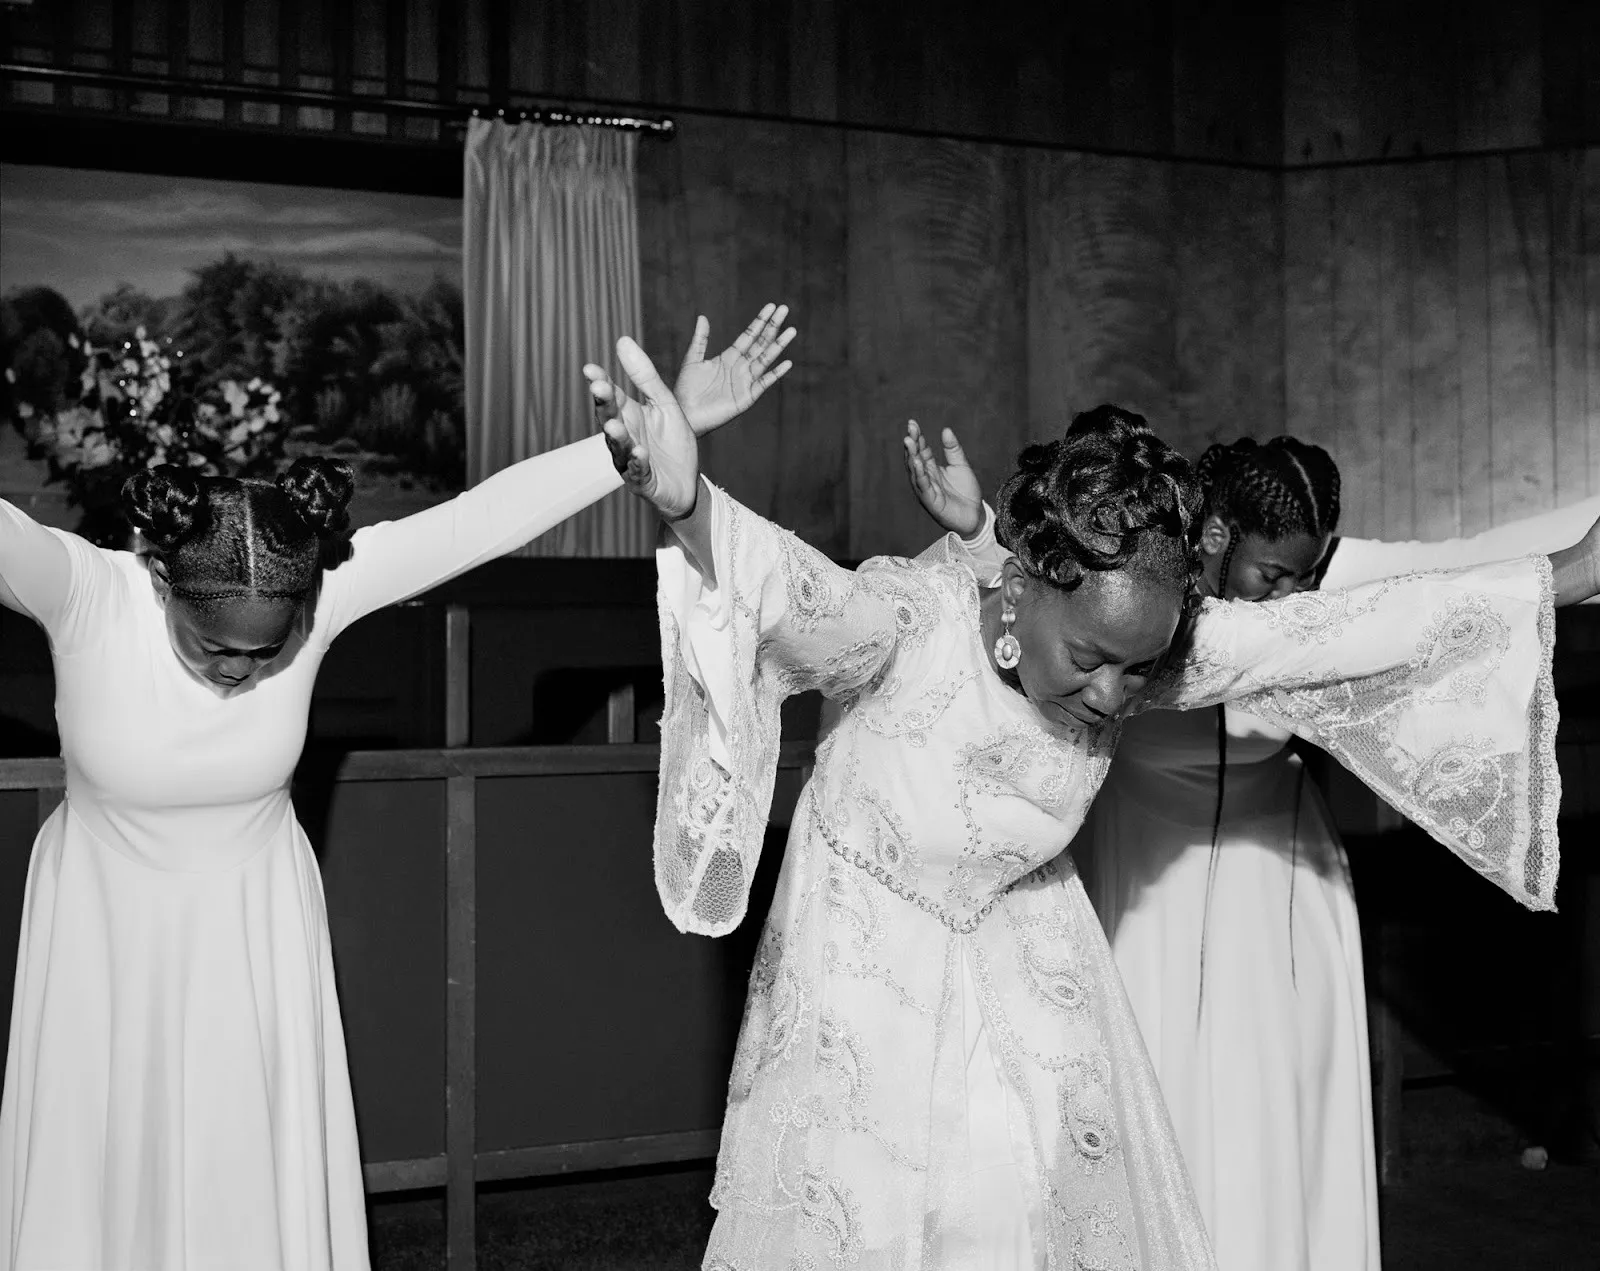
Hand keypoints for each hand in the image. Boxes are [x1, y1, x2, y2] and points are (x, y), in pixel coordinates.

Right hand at [587, 338, 699, 519]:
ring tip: (615, 425)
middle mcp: (624, 437)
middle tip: (599, 388)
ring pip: (620, 448)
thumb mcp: (665, 403)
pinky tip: (640, 452)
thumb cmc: (672, 441)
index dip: (601, 383)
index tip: (590, 369)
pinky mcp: (643, 482)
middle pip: (609, 419)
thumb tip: (622, 339)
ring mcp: (630, 460)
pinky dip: (638, 463)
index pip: (611, 396)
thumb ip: (645, 376)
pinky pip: (638, 472)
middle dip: (604, 405)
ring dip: (617, 437)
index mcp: (628, 416)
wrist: (687, 481)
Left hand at [674, 303, 796, 436]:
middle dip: (772, 326)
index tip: (771, 306)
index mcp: (729, 357)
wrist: (685, 415)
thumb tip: (702, 316)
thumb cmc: (686, 390)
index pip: (749, 335)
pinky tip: (787, 363)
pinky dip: (775, 374)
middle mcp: (740, 367)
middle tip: (785, 309)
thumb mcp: (692, 360)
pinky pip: (763, 383)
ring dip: (778, 345)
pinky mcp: (747, 397)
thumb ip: (700, 340)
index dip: (760, 321)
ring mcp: (745, 382)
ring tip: (791, 331)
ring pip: (765, 359)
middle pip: (760, 343)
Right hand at [902, 420, 984, 536]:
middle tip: (910, 428)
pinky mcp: (931, 501)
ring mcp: (926, 490)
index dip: (917, 437)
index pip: (921, 450)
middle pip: (915, 458)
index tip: (913, 423)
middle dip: (912, 443)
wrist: (975, 515)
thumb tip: (946, 429)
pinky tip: (917, 462)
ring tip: (909, 441)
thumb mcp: (961, 466)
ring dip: (911, 456)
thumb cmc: (966, 492)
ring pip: (915, 471)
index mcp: (931, 468)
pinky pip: (923, 486)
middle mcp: (925, 478)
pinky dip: (920, 474)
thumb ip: (953, 449)